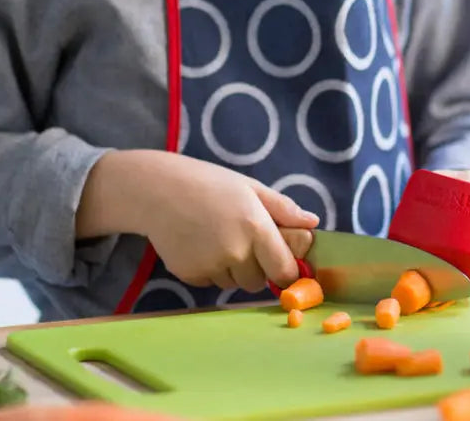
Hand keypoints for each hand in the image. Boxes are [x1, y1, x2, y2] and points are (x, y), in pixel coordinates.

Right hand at [76, 150, 318, 292]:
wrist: (157, 190)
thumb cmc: (209, 184)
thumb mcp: (250, 187)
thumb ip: (283, 209)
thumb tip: (312, 224)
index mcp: (256, 227)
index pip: (284, 271)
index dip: (286, 271)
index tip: (282, 264)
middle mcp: (235, 251)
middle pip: (259, 281)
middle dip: (257, 268)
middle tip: (243, 241)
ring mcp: (211, 266)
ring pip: (235, 284)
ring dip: (233, 270)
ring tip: (217, 238)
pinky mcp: (190, 276)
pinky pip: (211, 283)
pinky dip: (211, 270)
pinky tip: (200, 245)